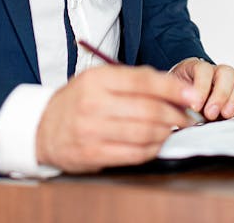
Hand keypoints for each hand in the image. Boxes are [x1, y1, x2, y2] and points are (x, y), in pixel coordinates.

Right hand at [35, 64, 198, 172]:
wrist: (42, 128)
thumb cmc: (76, 102)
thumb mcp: (97, 80)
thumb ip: (132, 80)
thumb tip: (173, 87)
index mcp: (96, 79)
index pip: (144, 81)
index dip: (173, 88)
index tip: (191, 94)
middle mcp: (93, 104)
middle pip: (148, 109)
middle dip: (175, 114)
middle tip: (187, 116)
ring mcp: (92, 131)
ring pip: (144, 133)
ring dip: (166, 132)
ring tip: (172, 129)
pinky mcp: (93, 154)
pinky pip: (134, 154)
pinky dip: (152, 149)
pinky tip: (156, 143)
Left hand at [169, 58, 233, 120]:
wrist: (189, 100)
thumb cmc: (181, 99)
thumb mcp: (175, 100)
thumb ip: (179, 105)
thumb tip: (184, 115)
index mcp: (196, 68)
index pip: (203, 70)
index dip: (201, 88)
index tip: (195, 107)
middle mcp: (216, 70)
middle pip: (226, 71)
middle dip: (220, 95)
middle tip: (211, 114)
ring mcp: (232, 78)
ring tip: (226, 115)